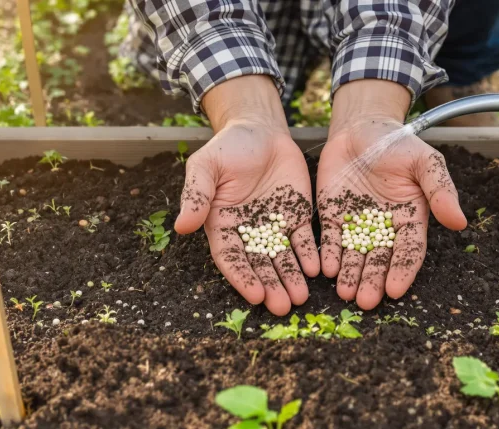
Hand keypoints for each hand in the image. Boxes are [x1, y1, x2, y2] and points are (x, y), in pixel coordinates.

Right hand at [175, 76, 319, 315]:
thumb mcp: (205, 167)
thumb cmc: (227, 148)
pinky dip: (310, 255)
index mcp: (222, 225)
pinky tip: (316, 270)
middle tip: (282, 306)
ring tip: (300, 298)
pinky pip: (304, 240)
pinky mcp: (296, 216)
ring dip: (291, 278)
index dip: (242, 277)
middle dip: (270, 286)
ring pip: (283, 258)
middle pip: (259, 265)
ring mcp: (274, 226)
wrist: (259, 130)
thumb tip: (181, 227)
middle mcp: (248, 232)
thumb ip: (197, 195)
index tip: (255, 295)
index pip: (231, 258)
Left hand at [317, 80, 466, 309]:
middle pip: (379, 260)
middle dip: (372, 280)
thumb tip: (460, 222)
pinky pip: (331, 240)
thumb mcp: (425, 162)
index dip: (402, 270)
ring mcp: (357, 224)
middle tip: (365, 301)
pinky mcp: (334, 217)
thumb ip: (440, 190)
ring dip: (350, 275)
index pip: (408, 250)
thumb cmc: (399, 145)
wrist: (361, 128)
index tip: (395, 290)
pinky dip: (328, 255)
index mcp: (410, 218)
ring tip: (345, 294)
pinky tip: (326, 269)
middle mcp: (384, 227)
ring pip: (354, 255)